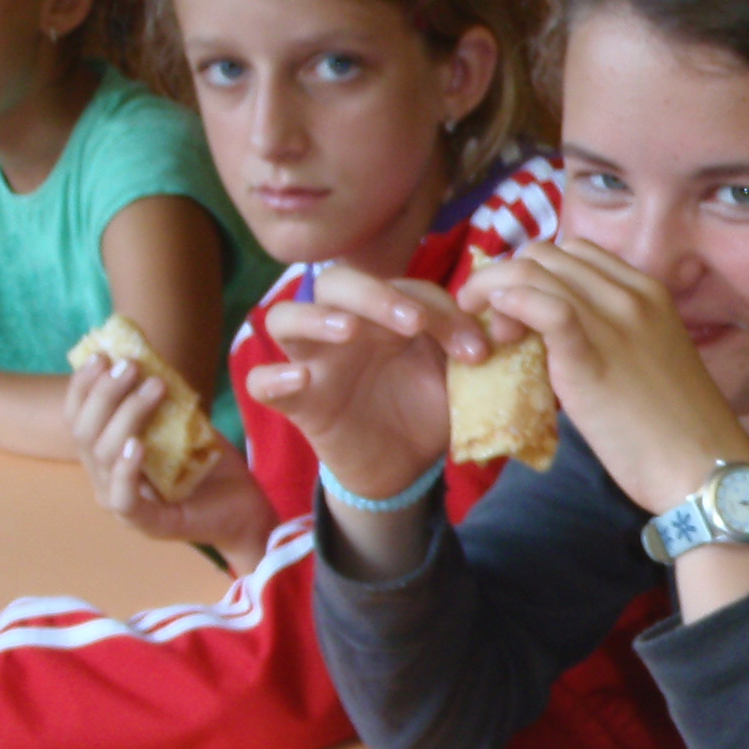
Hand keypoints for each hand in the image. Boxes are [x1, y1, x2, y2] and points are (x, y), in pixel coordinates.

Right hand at [67, 354, 276, 565]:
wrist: (248, 506)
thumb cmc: (210, 464)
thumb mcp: (182, 422)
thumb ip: (160, 398)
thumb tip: (144, 356)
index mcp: (107, 453)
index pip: (78, 416)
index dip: (84, 384)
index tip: (103, 355)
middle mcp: (105, 478)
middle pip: (84, 431)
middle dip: (105, 392)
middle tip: (132, 365)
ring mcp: (122, 503)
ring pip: (103, 455)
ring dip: (127, 414)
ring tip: (155, 387)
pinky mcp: (146, 524)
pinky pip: (122, 497)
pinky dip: (125, 469)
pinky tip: (138, 444)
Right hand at [250, 266, 457, 499]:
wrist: (404, 466)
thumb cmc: (424, 407)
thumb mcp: (452, 377)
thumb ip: (464, 350)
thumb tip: (488, 335)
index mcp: (384, 313)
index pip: (404, 287)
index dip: (441, 310)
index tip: (476, 351)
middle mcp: (344, 327)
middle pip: (336, 283)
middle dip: (375, 294)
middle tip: (415, 323)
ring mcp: (314, 362)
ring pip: (285, 317)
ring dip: (316, 317)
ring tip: (350, 330)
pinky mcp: (297, 403)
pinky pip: (260, 382)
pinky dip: (273, 376)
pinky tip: (299, 378)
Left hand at [458, 239, 748, 513]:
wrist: (705, 470)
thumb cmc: (679, 432)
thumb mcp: (649, 363)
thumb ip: (612, 341)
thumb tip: (562, 346)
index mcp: (649, 293)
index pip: (577, 253)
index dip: (536, 272)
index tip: (518, 306)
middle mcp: (631, 295)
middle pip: (548, 254)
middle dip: (508, 277)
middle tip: (494, 324)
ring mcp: (614, 322)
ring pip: (536, 270)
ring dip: (495, 292)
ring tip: (489, 334)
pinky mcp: (592, 357)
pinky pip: (545, 306)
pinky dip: (510, 303)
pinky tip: (498, 325)